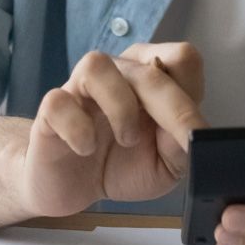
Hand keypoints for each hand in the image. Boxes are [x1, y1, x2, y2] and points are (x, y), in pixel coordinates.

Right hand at [18, 42, 207, 218]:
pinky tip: (86, 149)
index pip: (182, 58)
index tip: (192, 132)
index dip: (192, 92)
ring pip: (97, 65)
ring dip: (121, 107)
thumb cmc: (121, 166)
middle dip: (172, 106)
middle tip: (180, 141)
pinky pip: (59, 102)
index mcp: (150, 78)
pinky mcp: (51, 110)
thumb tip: (193, 131)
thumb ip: (180, 146)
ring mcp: (79, 87)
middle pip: (150, 65)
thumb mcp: (165, 166)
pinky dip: (78, 130)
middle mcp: (117, 73)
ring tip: (126, 140)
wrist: (72, 187)